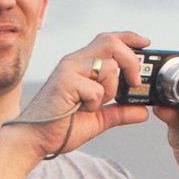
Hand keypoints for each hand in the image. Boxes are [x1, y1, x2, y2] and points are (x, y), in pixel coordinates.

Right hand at [12, 29, 151, 159]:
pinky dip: (95, 103)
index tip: (145, 44)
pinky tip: (80, 110)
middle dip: (131, 61)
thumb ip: (119, 112)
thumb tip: (143, 112)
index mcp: (81, 65)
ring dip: (110, 90)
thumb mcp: (97, 119)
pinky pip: (97, 88)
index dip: (129, 38)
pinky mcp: (65, 81)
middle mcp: (75, 61)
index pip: (109, 40)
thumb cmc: (60, 128)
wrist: (33, 140)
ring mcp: (69, 69)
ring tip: (93, 105)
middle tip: (134, 82)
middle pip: (112, 43)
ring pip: (108, 67)